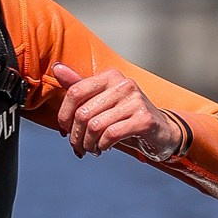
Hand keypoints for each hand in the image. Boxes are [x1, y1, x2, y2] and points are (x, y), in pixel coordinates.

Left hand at [50, 61, 183, 162]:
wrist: (161, 130)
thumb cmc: (126, 116)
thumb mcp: (102, 100)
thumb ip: (80, 86)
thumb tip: (57, 68)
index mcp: (110, 76)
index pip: (75, 92)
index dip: (64, 115)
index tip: (65, 130)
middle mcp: (124, 84)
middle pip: (83, 113)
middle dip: (76, 135)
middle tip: (78, 146)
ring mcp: (136, 101)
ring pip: (95, 126)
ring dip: (88, 144)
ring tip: (91, 149)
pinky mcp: (144, 119)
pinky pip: (111, 135)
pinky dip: (102, 146)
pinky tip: (104, 148)